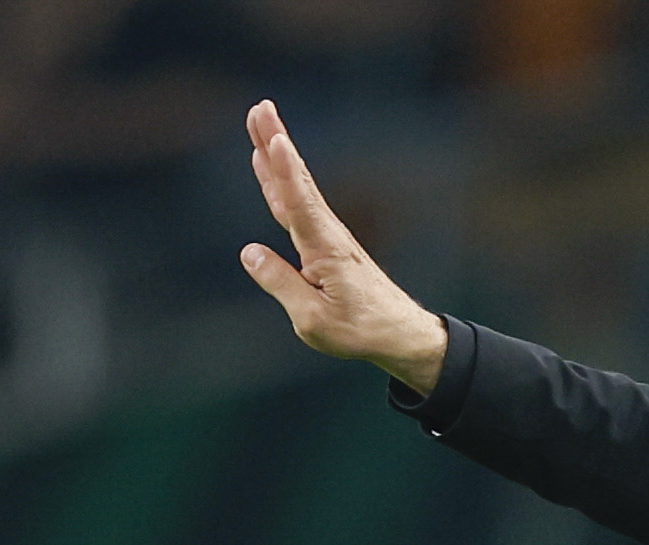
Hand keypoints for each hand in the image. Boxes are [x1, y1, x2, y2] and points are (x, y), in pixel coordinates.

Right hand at [239, 99, 448, 394]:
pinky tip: (268, 163)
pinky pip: (297, 201)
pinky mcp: (326, 241)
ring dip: (276, 153)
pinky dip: (281, 178)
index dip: (284, 172)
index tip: (273, 139)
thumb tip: (249, 252)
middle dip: (276, 143)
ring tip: (259, 121)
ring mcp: (327, 234)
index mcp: (324, 251)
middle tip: (260, 107)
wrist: (399, 333)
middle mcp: (327, 234)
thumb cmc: (359, 330)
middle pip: (296, 182)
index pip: (299, 204)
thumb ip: (280, 283)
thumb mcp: (312, 319)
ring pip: (295, 186)